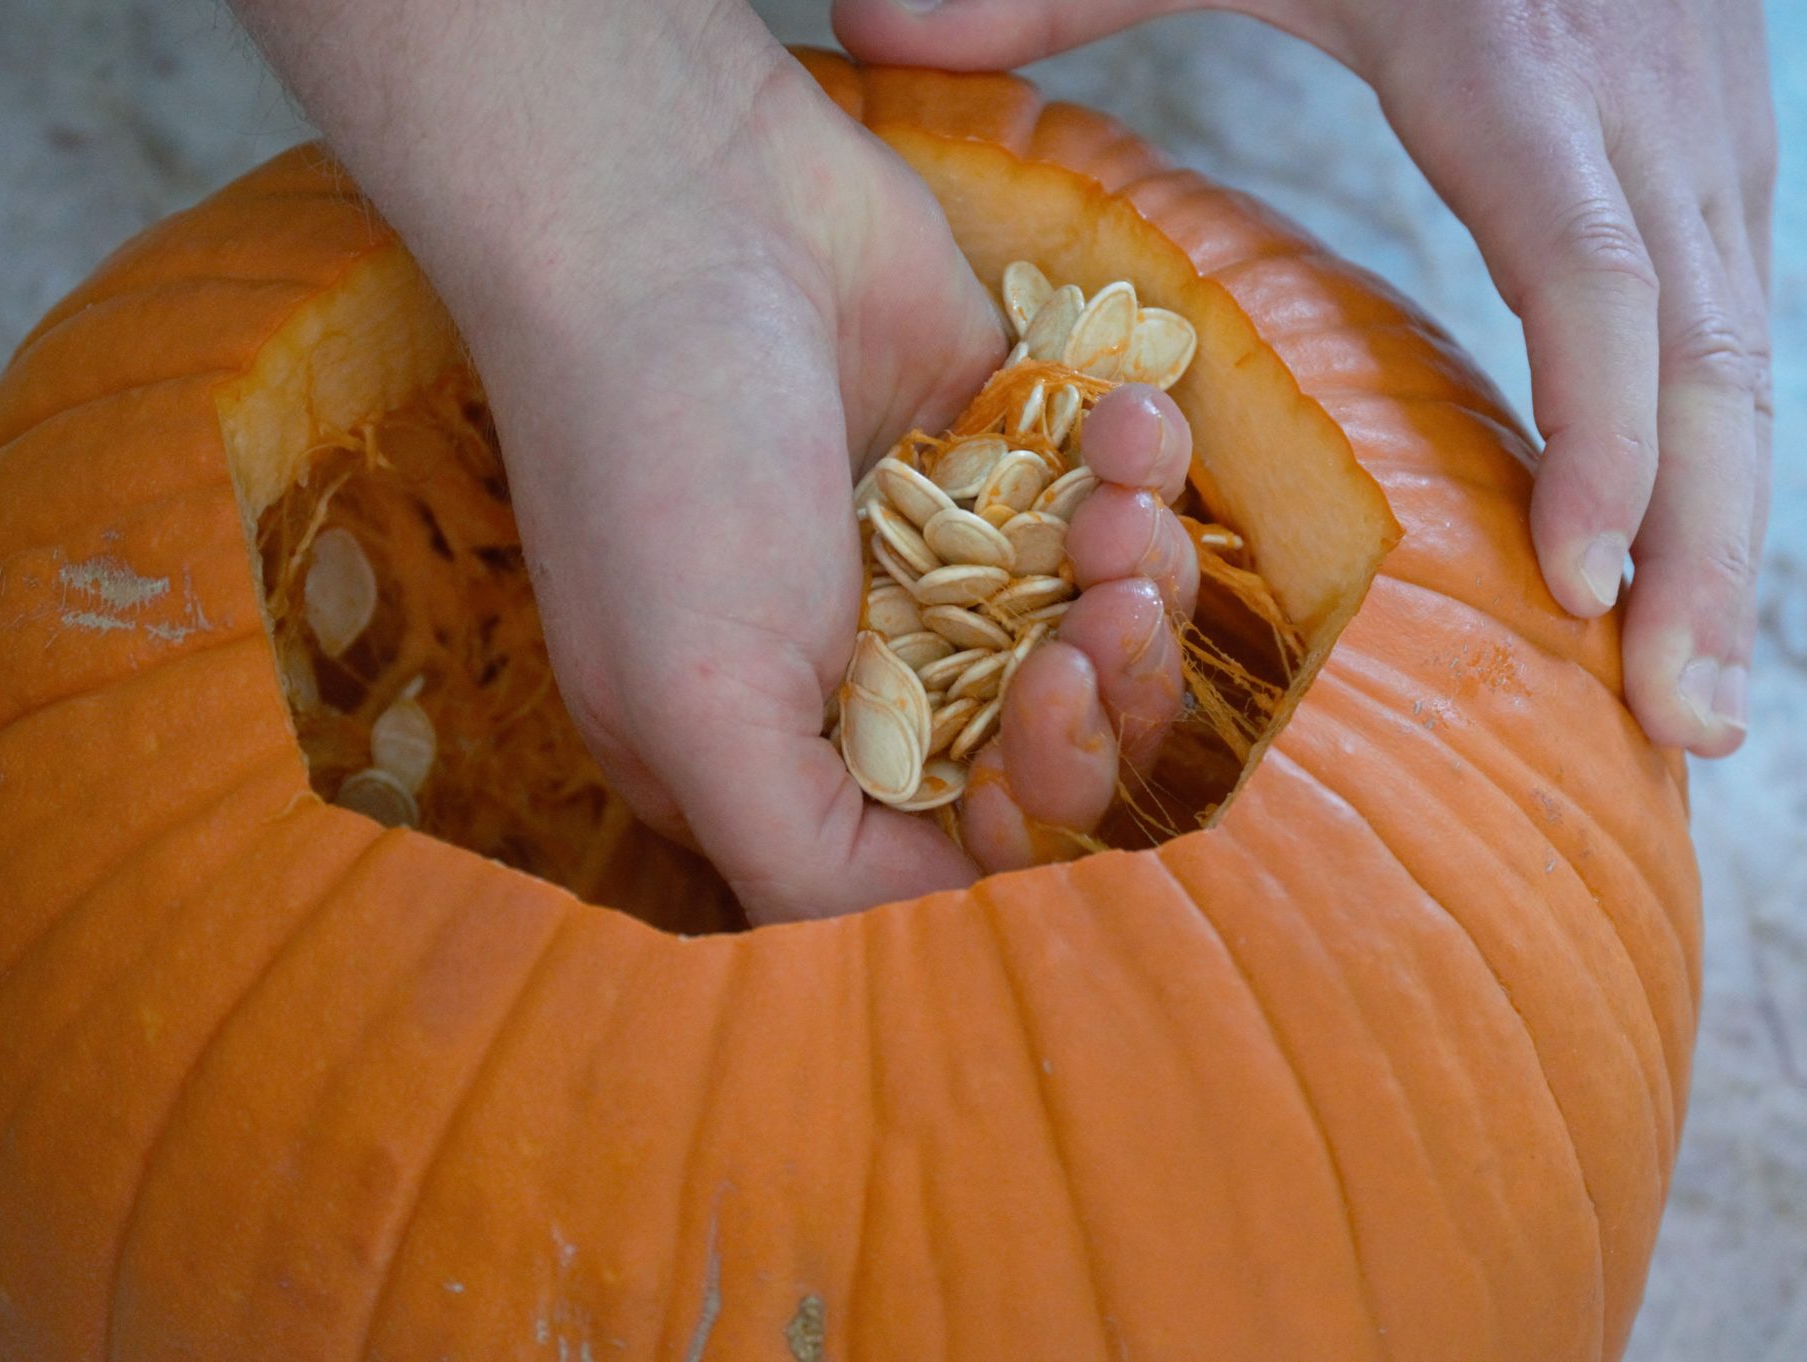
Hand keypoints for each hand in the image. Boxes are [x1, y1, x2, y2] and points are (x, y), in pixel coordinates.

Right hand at [231, 0, 1195, 918]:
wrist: (676, 205)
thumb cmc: (661, 462)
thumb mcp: (695, 709)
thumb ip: (808, 862)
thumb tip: (927, 940)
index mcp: (784, 750)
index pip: (959, 848)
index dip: (1037, 808)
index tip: (1043, 710)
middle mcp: (869, 662)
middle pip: (1055, 747)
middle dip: (1107, 694)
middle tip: (1104, 610)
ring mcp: (943, 552)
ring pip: (1106, 627)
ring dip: (1144, 578)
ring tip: (1118, 504)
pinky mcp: (1002, 447)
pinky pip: (1122, 500)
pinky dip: (1146, 469)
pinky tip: (1128, 421)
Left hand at [835, 0, 1776, 757]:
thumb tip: (872, 23)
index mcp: (1521, 79)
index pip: (1589, 283)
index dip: (1598, 440)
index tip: (1576, 588)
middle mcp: (1641, 129)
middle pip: (1706, 364)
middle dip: (1707, 557)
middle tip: (1685, 729)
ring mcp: (1699, 152)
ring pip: (1741, 368)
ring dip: (1730, 548)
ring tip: (1699, 715)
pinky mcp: (1712, 168)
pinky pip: (1727, 345)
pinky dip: (1713, 481)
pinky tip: (1684, 591)